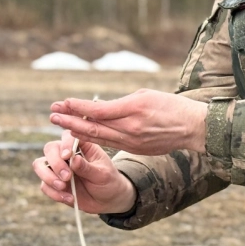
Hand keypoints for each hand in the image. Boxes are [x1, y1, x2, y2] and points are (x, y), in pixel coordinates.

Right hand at [33, 131, 135, 213]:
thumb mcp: (103, 175)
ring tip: (63, 187)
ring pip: (40, 165)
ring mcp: (58, 168)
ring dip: (48, 177)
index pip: (67, 137)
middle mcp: (67, 154)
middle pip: (50, 149)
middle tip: (67, 177)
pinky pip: (44, 185)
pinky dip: (53, 192)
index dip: (65, 144)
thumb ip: (88, 167)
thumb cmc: (108, 181)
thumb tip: (74, 159)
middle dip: (55, 163)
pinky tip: (69, 198)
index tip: (68, 156)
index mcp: (82, 145)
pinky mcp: (53, 182)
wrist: (108, 200)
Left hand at [49, 89, 208, 156]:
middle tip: (52, 114)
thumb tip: (97, 109)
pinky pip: (110, 144)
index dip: (78, 107)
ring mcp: (132, 142)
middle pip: (93, 127)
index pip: (98, 111)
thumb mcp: (144, 96)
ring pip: (99, 138)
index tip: (62, 102)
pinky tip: (82, 134)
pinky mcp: (136, 149)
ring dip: (77, 131)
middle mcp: (130, 129)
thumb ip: (119, 104)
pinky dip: (94, 138)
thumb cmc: (170, 105)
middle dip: (69, 120)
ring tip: (61, 124)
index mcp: (134, 110)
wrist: (192, 127)